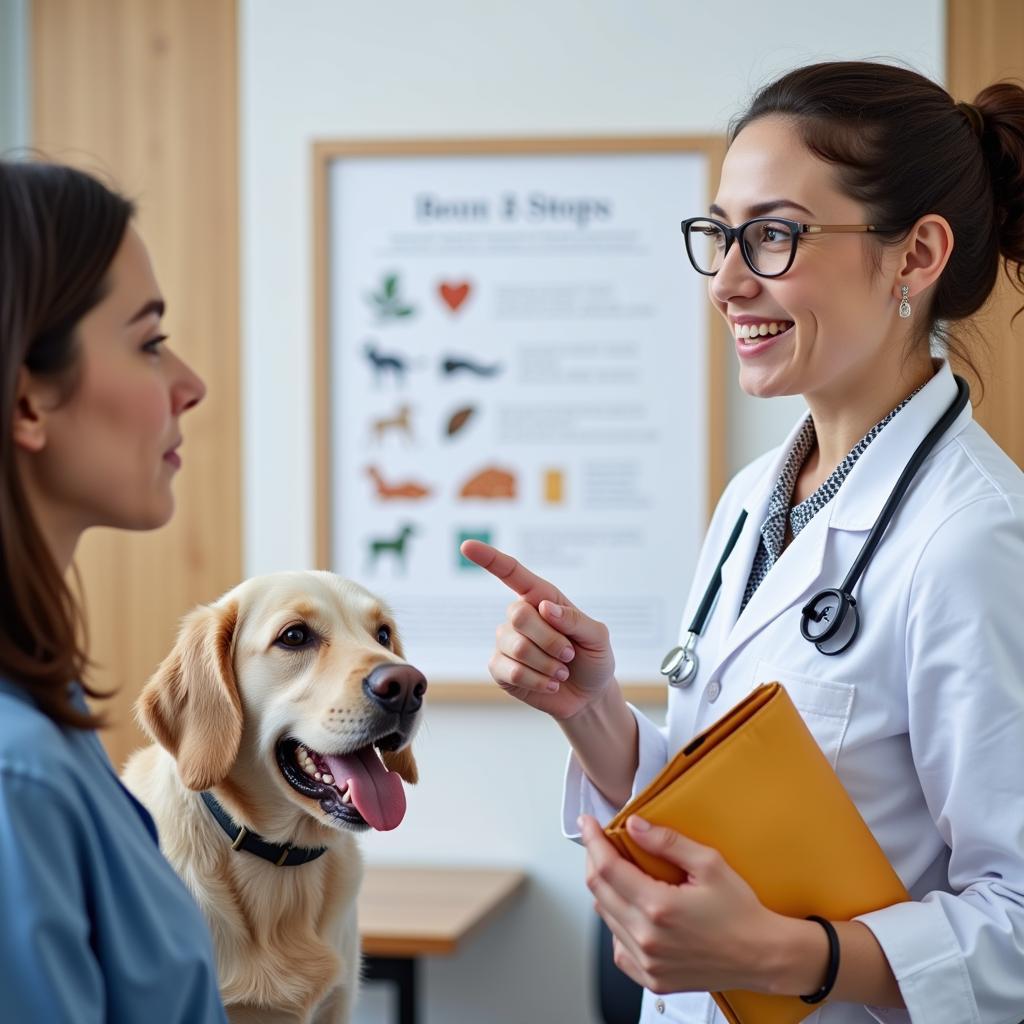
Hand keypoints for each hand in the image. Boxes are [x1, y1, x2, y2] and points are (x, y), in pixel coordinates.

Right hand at [459, 540, 615, 718]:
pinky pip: (512, 671)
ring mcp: (506, 642)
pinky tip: (549, 683)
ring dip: (548, 664)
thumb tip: (544, 607)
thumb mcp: (597, 636)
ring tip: (561, 671)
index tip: (467, 545)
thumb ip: (575, 619)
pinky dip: (538, 680)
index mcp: (541, 598)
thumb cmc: (593, 658)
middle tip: (569, 654)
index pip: (511, 573)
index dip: (489, 558)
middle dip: (551, 639)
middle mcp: (519, 616)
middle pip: (519, 615)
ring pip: (518, 647)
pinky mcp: (499, 669)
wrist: (588, 695)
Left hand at [580, 814, 781, 995]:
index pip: (606, 867)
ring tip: (620, 871)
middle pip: (599, 890)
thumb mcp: (709, 864)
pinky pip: (618, 948)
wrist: (762, 956)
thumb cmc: (740, 912)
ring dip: (606, 890)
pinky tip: (631, 910)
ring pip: (606, 917)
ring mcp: (648, 962)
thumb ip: (667, 842)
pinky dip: (617, 924)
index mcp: (658, 907)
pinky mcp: (653, 978)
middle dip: (595, 859)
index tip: (588, 824)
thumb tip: (633, 826)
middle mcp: (647, 938)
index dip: (593, 841)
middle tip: (601, 841)